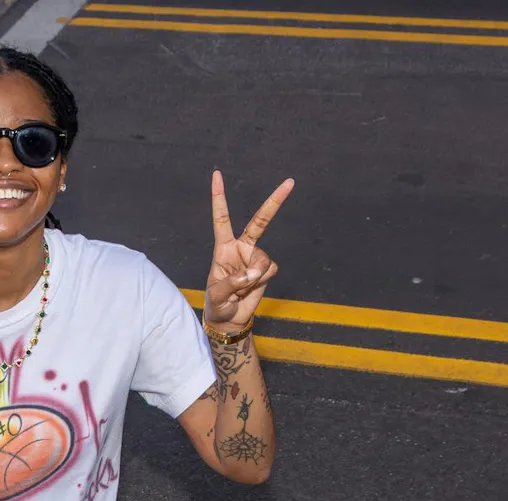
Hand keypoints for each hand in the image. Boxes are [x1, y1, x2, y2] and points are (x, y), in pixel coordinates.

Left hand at [203, 173, 293, 333]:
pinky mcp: (266, 269)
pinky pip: (270, 270)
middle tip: (290, 182)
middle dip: (275, 202)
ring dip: (254, 276)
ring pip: (263, 260)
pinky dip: (261, 280)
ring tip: (242, 288)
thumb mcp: (217, 295)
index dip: (219, 197)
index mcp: (223, 247)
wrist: (230, 319)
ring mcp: (255, 257)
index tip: (217, 174)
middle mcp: (241, 247)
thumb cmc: (217, 304)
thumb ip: (232, 282)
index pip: (222, 218)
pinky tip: (251, 287)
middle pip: (260, 221)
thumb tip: (253, 272)